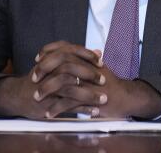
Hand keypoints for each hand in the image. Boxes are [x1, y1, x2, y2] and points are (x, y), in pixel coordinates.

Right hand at [0, 41, 104, 118]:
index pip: (70, 51)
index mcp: (51, 60)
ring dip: (89, 95)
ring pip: (70, 90)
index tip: (101, 62)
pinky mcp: (47, 105)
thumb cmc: (42, 78)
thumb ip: (78, 58)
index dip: (86, 55)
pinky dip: (82, 109)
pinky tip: (94, 111)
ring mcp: (47, 89)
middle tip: (103, 80)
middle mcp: (48, 73)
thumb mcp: (56, 64)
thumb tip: (99, 52)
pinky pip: (67, 107)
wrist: (18, 96)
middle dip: (89, 75)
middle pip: (70, 69)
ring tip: (103, 99)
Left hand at [32, 42, 160, 118]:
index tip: (38, 58)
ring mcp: (89, 82)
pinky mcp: (90, 98)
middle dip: (44, 69)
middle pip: (61, 61)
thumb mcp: (101, 68)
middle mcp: (88, 67)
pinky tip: (49, 113)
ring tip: (37, 98)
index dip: (49, 51)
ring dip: (47, 90)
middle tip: (33, 78)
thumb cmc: (112, 84)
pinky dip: (57, 108)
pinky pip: (69, 102)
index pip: (65, 47)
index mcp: (88, 59)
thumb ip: (92, 60)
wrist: (127, 97)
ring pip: (63, 81)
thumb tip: (92, 51)